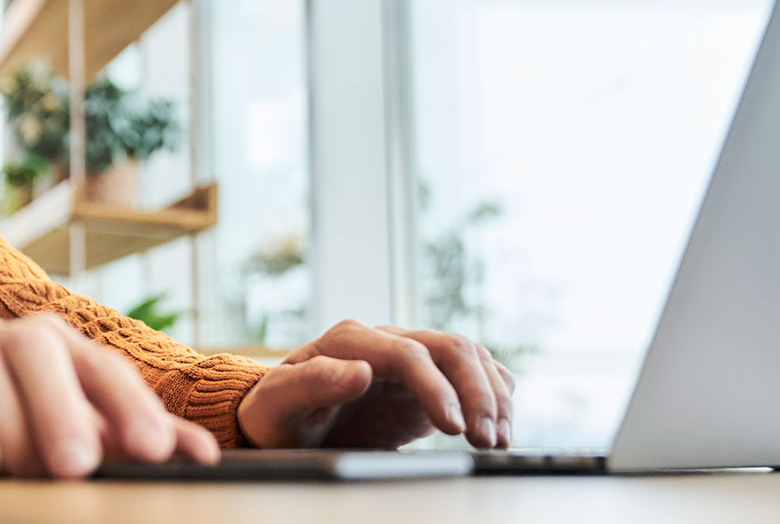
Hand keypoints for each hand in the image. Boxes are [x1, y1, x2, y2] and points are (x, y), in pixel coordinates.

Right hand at [0, 312, 219, 497]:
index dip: (131, 404)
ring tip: (28, 475)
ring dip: (10, 424)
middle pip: (39, 343)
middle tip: (80, 467)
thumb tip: (201, 455)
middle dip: (64, 405)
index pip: (101, 364)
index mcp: (55, 348)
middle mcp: (5, 339)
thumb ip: (128, 441)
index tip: (158, 452)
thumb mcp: (69, 440)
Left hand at [236, 320, 514, 450]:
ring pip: (468, 358)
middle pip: (449, 348)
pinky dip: (495, 396)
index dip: (436, 386)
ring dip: (492, 395)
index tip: (454, 426)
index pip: (408, 353)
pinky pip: (473, 375)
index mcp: (350, 340)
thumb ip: (313, 383)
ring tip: (497, 440)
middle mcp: (386, 341)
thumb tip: (360, 370)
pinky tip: (500, 428)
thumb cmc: (278, 414)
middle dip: (476, 392)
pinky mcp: (427, 383)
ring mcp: (411, 359)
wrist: (284, 423)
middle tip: (485, 440)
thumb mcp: (280, 403)